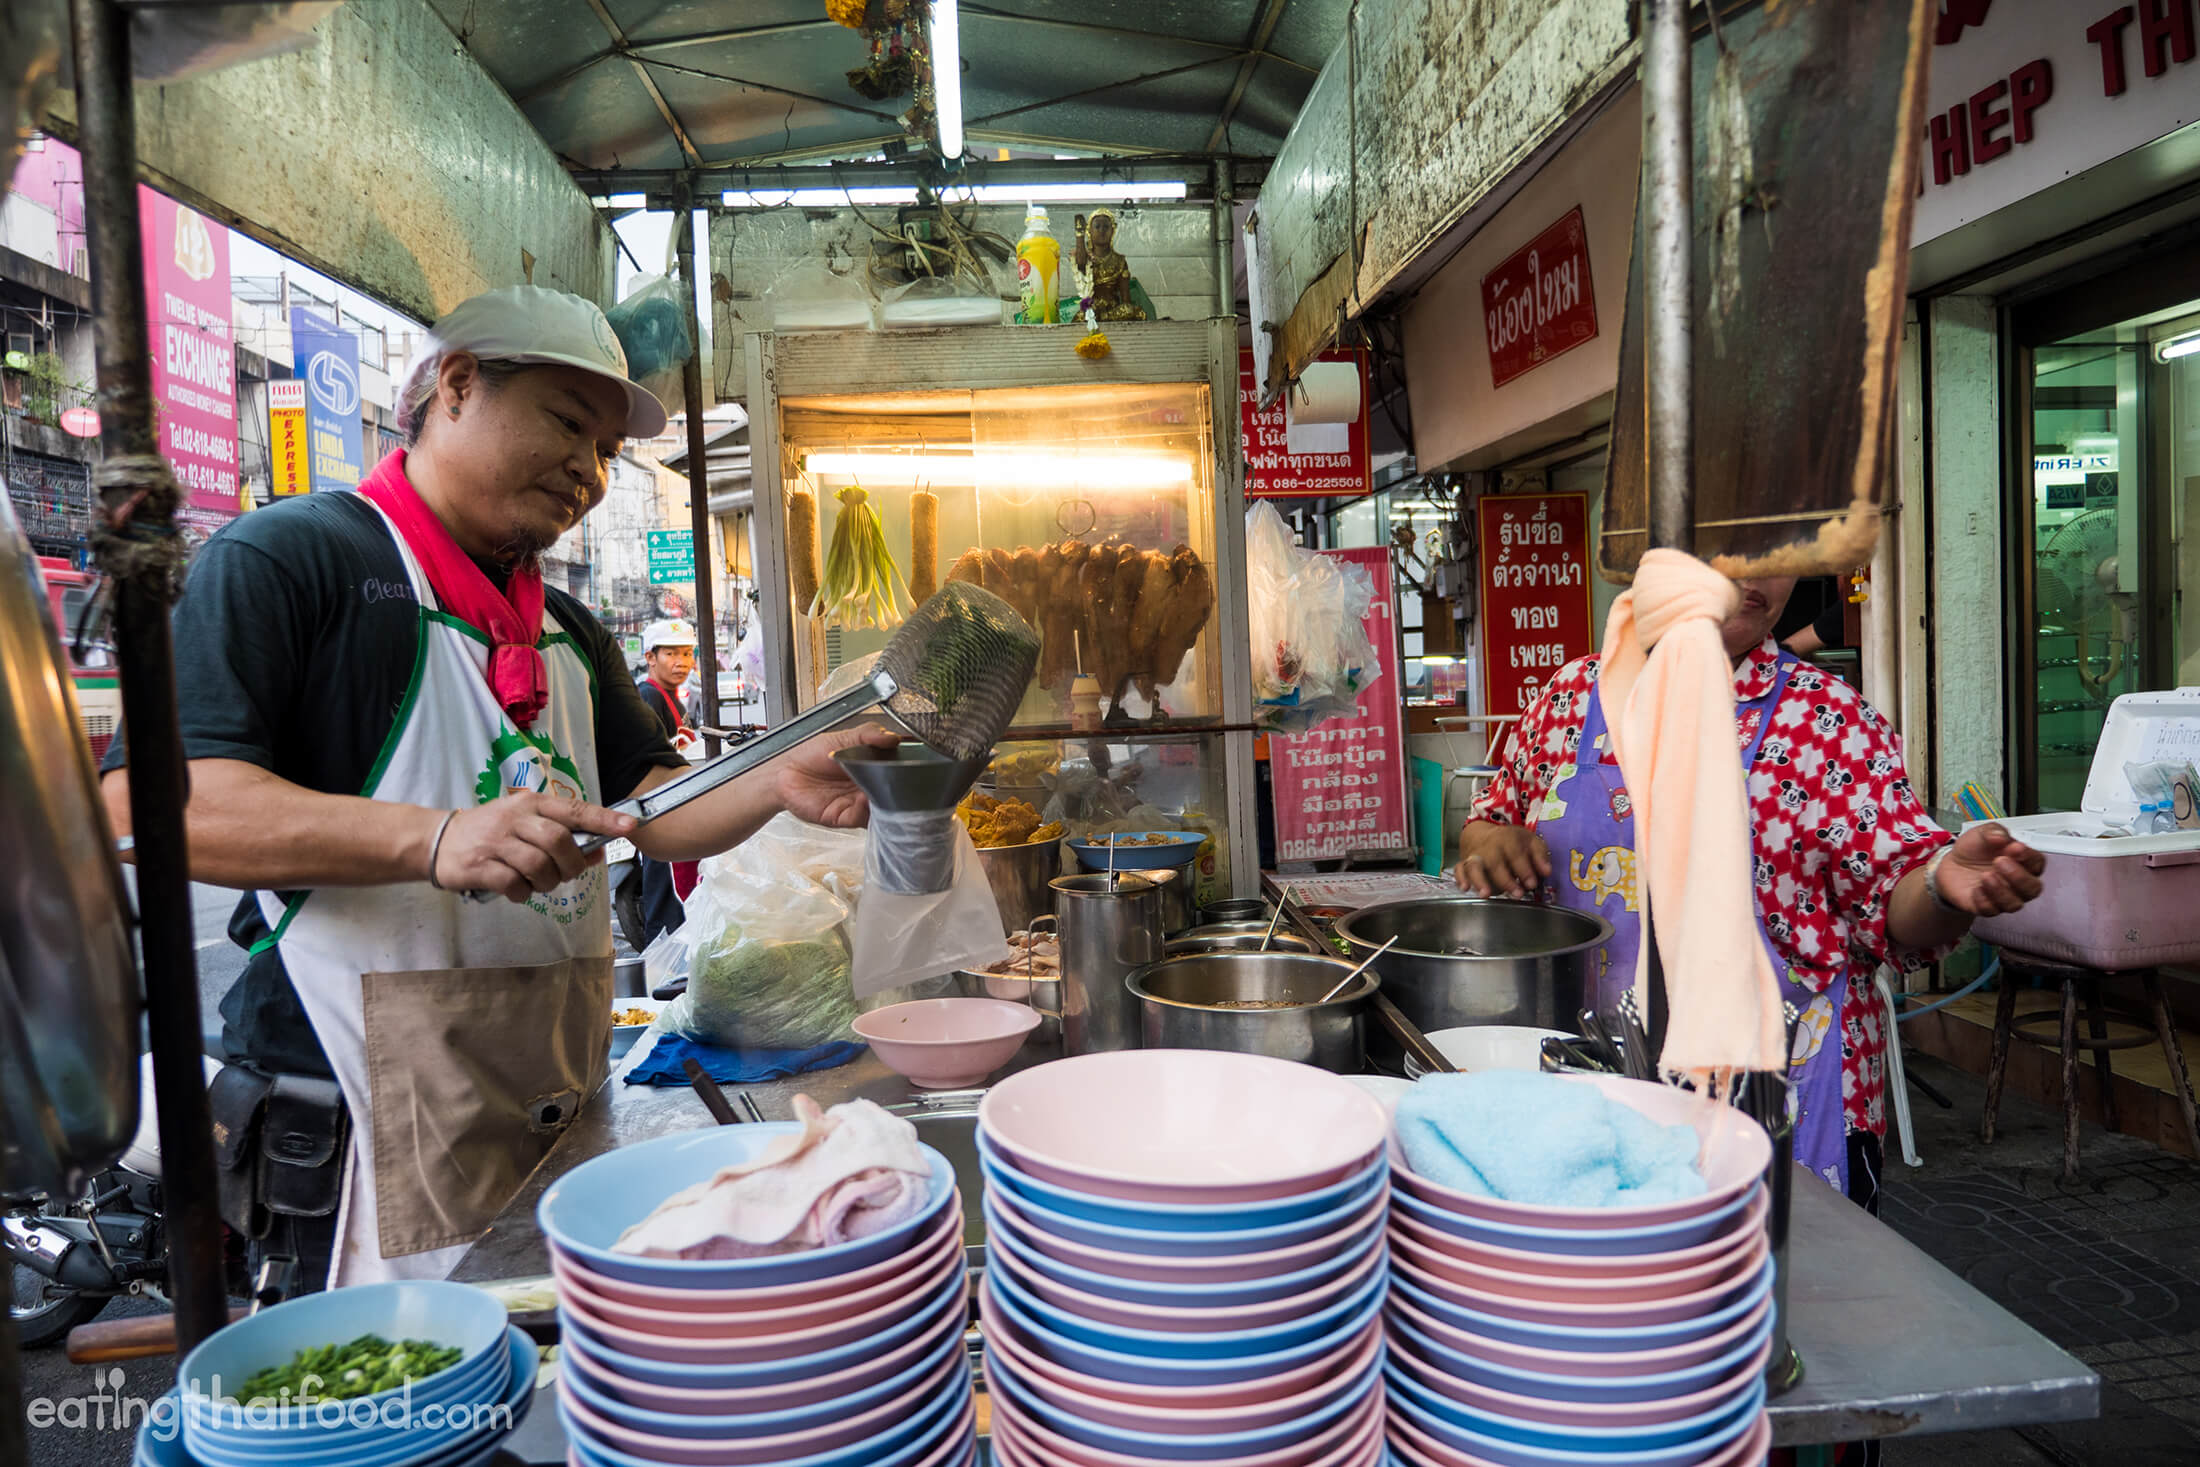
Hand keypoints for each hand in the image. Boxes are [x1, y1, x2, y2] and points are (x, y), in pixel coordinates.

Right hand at [429, 793, 636, 903]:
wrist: (437, 839)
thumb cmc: (490, 832)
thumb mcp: (525, 823)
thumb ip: (560, 834)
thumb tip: (598, 850)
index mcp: (530, 804)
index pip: (574, 809)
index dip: (604, 820)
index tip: (630, 827)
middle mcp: (514, 818)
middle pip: (559, 841)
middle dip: (572, 864)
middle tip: (566, 873)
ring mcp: (495, 842)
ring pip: (538, 866)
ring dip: (547, 882)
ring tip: (539, 883)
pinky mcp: (479, 866)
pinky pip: (514, 884)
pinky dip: (522, 893)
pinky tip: (517, 889)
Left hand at [775, 724, 899, 827]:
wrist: (783, 773)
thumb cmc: (808, 755)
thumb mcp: (841, 737)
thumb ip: (867, 735)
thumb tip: (892, 737)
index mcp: (869, 766)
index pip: (896, 769)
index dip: (906, 767)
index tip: (915, 762)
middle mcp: (866, 786)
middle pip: (892, 791)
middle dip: (900, 787)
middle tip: (904, 779)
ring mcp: (857, 802)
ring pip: (882, 808)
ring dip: (886, 801)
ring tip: (885, 790)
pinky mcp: (845, 816)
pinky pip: (863, 817)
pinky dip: (868, 810)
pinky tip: (866, 799)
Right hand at [1455, 821, 1551, 897]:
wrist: (1485, 833)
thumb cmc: (1512, 842)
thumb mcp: (1531, 842)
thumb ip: (1540, 856)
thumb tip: (1546, 871)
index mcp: (1508, 838)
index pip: (1515, 854)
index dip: (1524, 869)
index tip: (1532, 884)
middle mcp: (1489, 847)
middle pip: (1494, 863)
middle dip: (1506, 880)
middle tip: (1517, 894)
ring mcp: (1475, 855)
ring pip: (1474, 867)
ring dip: (1479, 880)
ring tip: (1486, 894)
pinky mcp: (1464, 864)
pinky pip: (1459, 870)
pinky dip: (1460, 879)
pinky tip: (1465, 888)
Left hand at [1931, 823, 2045, 915]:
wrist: (1950, 863)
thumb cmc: (1974, 849)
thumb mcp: (1982, 833)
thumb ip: (1994, 831)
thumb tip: (2001, 837)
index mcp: (2023, 862)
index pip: (2037, 863)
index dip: (2029, 857)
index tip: (2015, 848)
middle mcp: (2018, 883)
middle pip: (2033, 888)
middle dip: (2019, 877)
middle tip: (1999, 862)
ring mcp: (2003, 897)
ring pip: (2015, 904)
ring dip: (2002, 891)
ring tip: (1986, 875)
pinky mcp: (1986, 907)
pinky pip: (1991, 910)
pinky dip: (1984, 901)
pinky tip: (1976, 889)